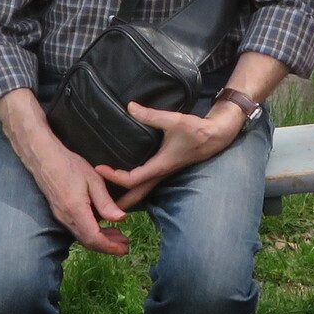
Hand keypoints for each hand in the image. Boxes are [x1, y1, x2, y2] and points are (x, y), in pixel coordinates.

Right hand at [10, 114, 130, 254]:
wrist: (44, 158)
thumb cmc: (70, 165)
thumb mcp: (93, 181)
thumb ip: (106, 203)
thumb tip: (121, 219)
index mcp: (76, 210)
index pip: (94, 238)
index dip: (110, 247)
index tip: (124, 249)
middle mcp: (66, 218)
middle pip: (88, 242)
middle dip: (108, 246)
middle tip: (125, 246)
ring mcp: (61, 217)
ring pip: (82, 237)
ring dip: (101, 240)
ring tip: (118, 236)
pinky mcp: (60, 213)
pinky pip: (77, 230)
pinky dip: (92, 233)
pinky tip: (102, 226)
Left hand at [95, 101, 242, 208]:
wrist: (216, 136)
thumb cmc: (197, 130)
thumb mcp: (174, 120)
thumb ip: (151, 115)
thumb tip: (130, 107)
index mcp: (160, 166)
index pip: (132, 179)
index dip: (114, 176)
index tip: (98, 168)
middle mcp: (160, 173)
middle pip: (137, 195)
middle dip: (118, 202)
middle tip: (99, 206)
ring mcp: (163, 173)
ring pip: (142, 191)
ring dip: (126, 195)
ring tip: (108, 197)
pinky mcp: (165, 168)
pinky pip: (147, 182)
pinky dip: (134, 186)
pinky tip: (126, 181)